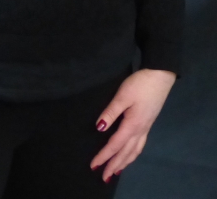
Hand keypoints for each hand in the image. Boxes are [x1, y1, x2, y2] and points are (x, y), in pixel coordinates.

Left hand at [90, 68, 176, 182]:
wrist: (160, 77)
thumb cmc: (140, 85)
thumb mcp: (122, 96)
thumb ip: (110, 112)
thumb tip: (99, 128)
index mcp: (133, 125)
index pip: (115, 145)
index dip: (104, 156)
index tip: (93, 166)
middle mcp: (141, 130)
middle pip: (126, 153)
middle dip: (115, 165)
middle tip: (104, 177)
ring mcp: (146, 128)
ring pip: (135, 151)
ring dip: (125, 162)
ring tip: (116, 171)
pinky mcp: (148, 123)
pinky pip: (140, 145)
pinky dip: (133, 154)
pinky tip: (130, 154)